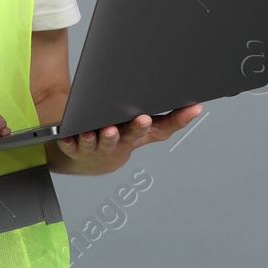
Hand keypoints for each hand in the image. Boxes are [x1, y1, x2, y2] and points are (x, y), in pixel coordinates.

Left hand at [52, 103, 202, 174]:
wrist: (90, 161)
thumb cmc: (122, 139)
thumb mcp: (147, 132)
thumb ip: (171, 120)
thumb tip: (198, 106)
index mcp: (135, 137)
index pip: (152, 131)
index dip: (158, 124)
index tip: (157, 115)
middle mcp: (117, 144)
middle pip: (126, 137)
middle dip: (133, 128)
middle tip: (140, 119)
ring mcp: (95, 147)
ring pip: (98, 142)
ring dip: (100, 137)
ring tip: (101, 130)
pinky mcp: (74, 147)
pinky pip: (71, 144)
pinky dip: (70, 141)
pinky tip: (69, 137)